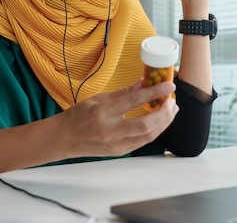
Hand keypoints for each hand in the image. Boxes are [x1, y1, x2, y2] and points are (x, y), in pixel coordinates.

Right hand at [58, 80, 178, 158]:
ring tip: (171, 111)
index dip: (154, 92)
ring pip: (148, 136)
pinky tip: (160, 122)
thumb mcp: (98, 98)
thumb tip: (142, 83)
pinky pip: (142, 142)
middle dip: (164, 113)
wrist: (64, 138)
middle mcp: (110, 130)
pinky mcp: (119, 152)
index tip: (168, 86)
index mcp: (103, 111)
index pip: (134, 100)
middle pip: (146, 124)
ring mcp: (115, 144)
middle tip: (172, 101)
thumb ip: (123, 93)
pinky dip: (154, 131)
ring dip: (163, 123)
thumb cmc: (78, 116)